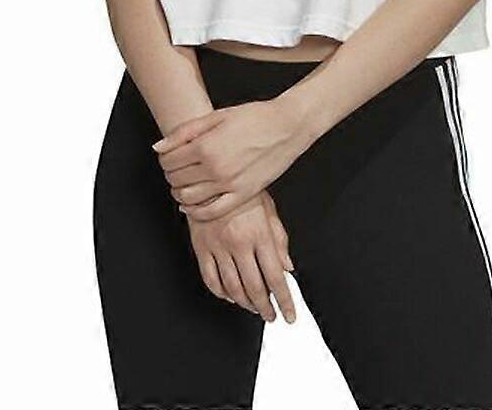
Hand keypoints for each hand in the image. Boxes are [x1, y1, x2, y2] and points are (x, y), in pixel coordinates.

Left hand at [153, 97, 310, 220]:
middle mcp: (215, 168)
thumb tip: (158, 148)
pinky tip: (192, 205)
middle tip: (178, 167)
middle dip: (171, 173)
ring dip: (180, 192)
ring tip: (185, 183)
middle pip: (176, 179)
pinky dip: (196, 212)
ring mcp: (229, 185)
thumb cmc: (254, 117)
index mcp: (206, 146)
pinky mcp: (243, 195)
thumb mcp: (216, 116)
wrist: (287, 126)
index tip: (169, 155)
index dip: (164, 159)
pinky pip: (211, 212)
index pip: (168, 161)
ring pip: (188, 198)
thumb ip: (184, 132)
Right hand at [185, 188, 297, 323]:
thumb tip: (288, 266)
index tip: (289, 315)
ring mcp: (219, 247)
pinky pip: (211, 279)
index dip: (284, 300)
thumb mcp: (269, 209)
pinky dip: (221, 293)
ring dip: (245, 304)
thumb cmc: (243, 191)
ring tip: (253, 308)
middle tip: (271, 316)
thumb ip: (279, 239)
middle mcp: (239, 243)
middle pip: (255, 288)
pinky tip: (229, 296)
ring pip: (233, 288)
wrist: (211, 175)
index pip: (276, 277)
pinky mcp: (202, 247)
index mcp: (259, 234)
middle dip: (265, 308)